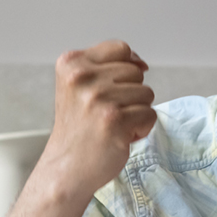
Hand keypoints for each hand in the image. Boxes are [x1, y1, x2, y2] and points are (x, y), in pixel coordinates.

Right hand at [41, 40, 156, 198]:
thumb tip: (142, 63)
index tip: (115, 88)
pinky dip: (141, 129)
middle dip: (130, 94)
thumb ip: (106, 67)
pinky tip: (119, 137)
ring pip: (147, 93)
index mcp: (72, 63)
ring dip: (136, 112)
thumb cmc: (79, 127)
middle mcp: (82, 77)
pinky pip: (150, 115)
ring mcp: (98, 98)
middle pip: (136, 73)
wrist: (66, 168)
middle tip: (106, 114)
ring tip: (111, 125)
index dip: (128, 67)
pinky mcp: (114, 120)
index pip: (121, 49)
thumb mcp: (79, 86)